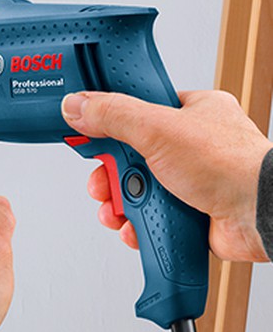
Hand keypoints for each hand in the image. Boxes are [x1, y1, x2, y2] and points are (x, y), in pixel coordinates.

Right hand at [61, 90, 272, 261]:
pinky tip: (135, 227)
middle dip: (110, 176)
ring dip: (120, 204)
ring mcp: (187, 181)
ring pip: (135, 191)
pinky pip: (148, 217)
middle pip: (128, 158)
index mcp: (190, 112)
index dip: (108, 127)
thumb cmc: (230, 165)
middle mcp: (188, 146)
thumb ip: (113, 115)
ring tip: (120, 210)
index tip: (87, 136)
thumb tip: (77, 105)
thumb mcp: (158, 129)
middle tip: (103, 182)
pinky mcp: (186, 212)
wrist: (259, 215)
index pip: (135, 112)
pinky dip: (136, 225)